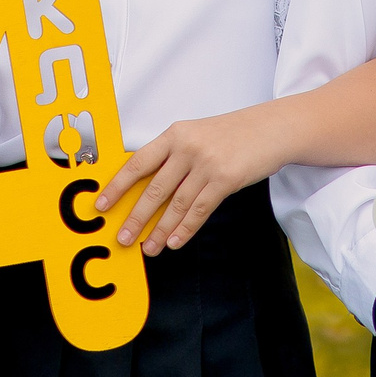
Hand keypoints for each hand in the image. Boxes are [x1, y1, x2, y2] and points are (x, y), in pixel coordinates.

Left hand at [102, 108, 277, 254]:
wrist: (273, 128)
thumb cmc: (233, 134)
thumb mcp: (196, 135)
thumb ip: (172, 155)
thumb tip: (146, 187)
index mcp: (174, 134)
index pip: (137, 163)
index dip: (117, 186)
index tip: (102, 205)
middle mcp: (187, 147)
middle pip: (153, 189)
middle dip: (136, 218)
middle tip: (123, 238)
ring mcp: (206, 164)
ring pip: (176, 205)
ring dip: (160, 231)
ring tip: (149, 247)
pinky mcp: (225, 179)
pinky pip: (199, 210)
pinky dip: (185, 229)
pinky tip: (175, 241)